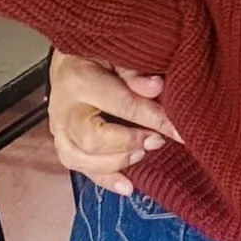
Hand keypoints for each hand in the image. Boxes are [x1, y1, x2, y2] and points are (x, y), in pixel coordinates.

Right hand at [48, 49, 178, 192]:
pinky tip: (128, 187)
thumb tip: (156, 88)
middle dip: (129, 143)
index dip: (155, 120)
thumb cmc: (99, 53)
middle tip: (156, 140)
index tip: (181, 132)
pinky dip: (104, 179)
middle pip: (93, 139)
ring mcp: (59, 127)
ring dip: (116, 162)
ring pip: (81, 158)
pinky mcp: (61, 141)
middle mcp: (64, 107)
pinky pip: (77, 167)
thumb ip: (135, 72)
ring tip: (141, 154)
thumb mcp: (118, 52)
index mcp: (79, 79)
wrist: (71, 56)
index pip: (122, 105)